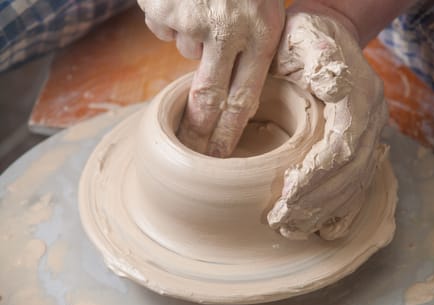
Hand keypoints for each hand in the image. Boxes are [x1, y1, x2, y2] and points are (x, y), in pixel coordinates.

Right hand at [138, 0, 284, 156]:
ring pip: (186, 53)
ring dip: (192, 40)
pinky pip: (163, 30)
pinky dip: (171, 19)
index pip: (243, 97)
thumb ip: (255, 45)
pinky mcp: (164, 10)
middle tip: (190, 149)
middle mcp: (228, 30)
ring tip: (206, 7)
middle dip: (196, 129)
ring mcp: (193, 20)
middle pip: (207, 97)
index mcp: (262, 32)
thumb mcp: (264, 8)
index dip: (228, 131)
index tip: (218, 155)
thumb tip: (237, 99)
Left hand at [267, 11, 389, 239]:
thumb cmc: (305, 36)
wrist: (329, 32)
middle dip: (316, 202)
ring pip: (356, 182)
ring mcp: (370, 132)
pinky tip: (326, 230)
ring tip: (294, 230)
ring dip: (326, 211)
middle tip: (283, 223)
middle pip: (350, 172)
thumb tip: (335, 85)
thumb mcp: (304, 36)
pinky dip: (345, 209)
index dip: (317, 176)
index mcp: (357, 94)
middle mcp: (371, 118)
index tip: (287, 196)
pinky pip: (360, 182)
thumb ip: (317, 56)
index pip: (342, 146)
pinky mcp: (363, 142)